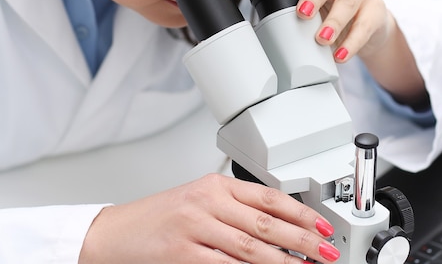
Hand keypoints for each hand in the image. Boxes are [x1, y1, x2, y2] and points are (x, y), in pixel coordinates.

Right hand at [79, 174, 339, 263]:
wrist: (115, 233)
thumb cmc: (159, 217)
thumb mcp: (199, 200)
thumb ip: (235, 208)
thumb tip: (279, 227)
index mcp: (215, 185)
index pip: (268, 197)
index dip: (300, 213)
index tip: (322, 227)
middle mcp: (206, 203)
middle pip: (265, 223)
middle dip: (302, 240)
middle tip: (326, 252)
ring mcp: (194, 228)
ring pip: (250, 248)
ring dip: (283, 261)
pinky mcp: (182, 254)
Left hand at [289, 0, 427, 107]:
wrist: (368, 25)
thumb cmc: (332, 12)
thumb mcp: (313, 7)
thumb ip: (295, 9)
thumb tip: (272, 31)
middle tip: (303, 13)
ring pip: (347, 3)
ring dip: (333, 22)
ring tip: (322, 39)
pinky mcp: (377, 9)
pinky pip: (364, 26)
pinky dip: (351, 43)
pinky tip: (340, 54)